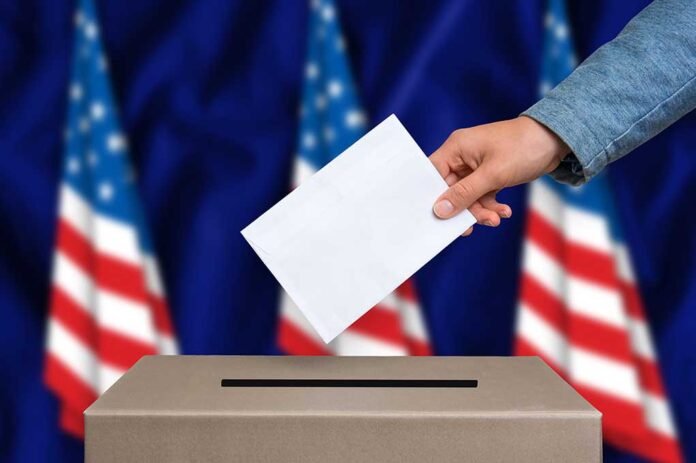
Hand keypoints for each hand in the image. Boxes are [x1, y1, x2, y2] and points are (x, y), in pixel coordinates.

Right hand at [429, 116, 569, 235]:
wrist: (556, 140)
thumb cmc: (523, 147)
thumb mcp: (492, 175)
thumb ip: (464, 194)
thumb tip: (440, 210)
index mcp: (456, 147)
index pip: (432, 174)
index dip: (432, 195)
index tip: (437, 217)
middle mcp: (462, 156)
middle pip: (450, 189)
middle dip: (464, 208)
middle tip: (472, 226)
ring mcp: (475, 166)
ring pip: (467, 196)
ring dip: (480, 210)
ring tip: (496, 218)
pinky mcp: (489, 174)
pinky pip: (481, 195)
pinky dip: (490, 205)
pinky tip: (503, 212)